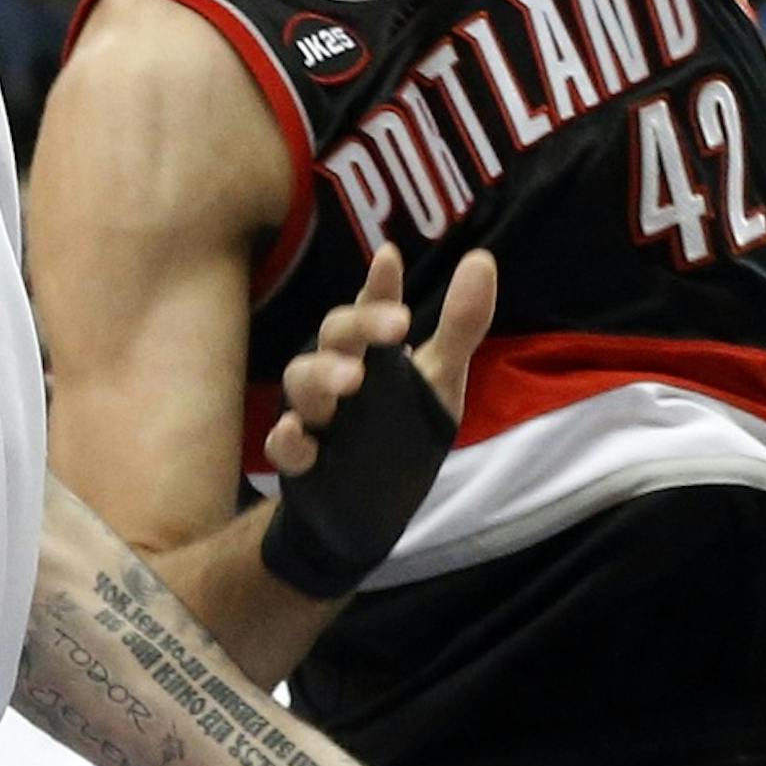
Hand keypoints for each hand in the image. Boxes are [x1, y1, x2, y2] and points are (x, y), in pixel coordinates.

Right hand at [264, 241, 495, 480]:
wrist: (370, 508)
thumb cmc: (403, 427)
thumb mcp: (440, 379)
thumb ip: (460, 326)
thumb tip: (482, 259)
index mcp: (374, 350)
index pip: (372, 307)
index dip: (380, 284)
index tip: (391, 257)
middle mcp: (338, 372)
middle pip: (336, 334)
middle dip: (361, 325)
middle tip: (399, 325)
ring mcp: (316, 415)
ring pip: (301, 380)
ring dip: (321, 375)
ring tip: (352, 379)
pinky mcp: (301, 461)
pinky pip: (283, 445)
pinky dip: (287, 439)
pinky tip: (299, 432)